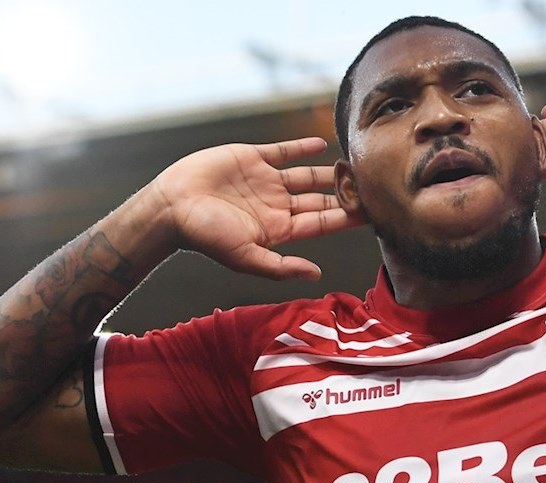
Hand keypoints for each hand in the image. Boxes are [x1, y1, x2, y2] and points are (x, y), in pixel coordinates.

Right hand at [151, 137, 360, 279]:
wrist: (172, 206)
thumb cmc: (206, 237)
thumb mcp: (247, 257)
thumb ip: (282, 266)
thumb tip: (317, 274)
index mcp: (279, 229)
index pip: (322, 222)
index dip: (346, 217)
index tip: (372, 211)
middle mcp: (277, 205)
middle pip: (320, 199)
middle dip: (344, 194)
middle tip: (372, 185)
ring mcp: (265, 181)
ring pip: (306, 175)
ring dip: (329, 171)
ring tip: (353, 164)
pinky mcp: (251, 158)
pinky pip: (282, 152)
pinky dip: (301, 148)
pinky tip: (322, 144)